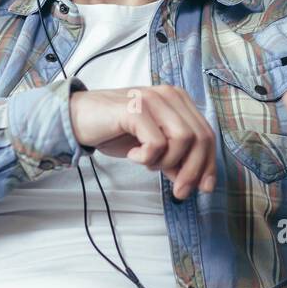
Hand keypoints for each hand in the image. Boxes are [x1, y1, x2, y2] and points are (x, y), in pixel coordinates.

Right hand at [69, 85, 216, 199]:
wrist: (77, 118)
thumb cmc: (115, 131)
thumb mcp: (150, 147)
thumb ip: (173, 158)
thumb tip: (194, 180)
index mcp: (178, 100)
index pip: (206, 134)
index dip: (209, 164)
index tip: (205, 188)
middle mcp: (169, 95)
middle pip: (200, 138)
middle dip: (193, 170)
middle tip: (179, 191)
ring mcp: (152, 99)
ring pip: (183, 139)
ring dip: (167, 162)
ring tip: (147, 164)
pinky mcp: (135, 109)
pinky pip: (156, 143)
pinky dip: (147, 157)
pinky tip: (133, 155)